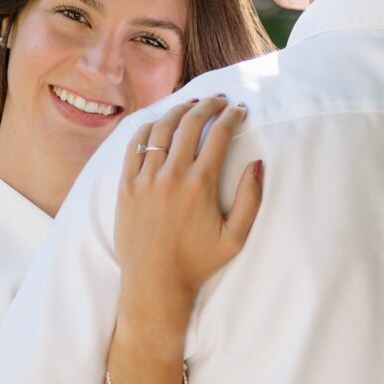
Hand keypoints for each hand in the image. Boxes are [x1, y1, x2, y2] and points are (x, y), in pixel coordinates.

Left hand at [114, 96, 262, 352]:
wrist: (154, 283)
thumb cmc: (198, 263)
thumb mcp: (235, 238)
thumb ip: (250, 199)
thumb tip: (257, 163)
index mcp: (201, 185)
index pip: (219, 135)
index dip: (232, 116)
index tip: (239, 110)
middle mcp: (171, 176)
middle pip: (190, 123)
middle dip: (208, 105)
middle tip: (218, 100)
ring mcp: (145, 179)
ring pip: (161, 128)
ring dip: (178, 110)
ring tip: (191, 104)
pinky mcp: (125, 185)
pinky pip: (135, 145)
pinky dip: (149, 127)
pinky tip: (160, 122)